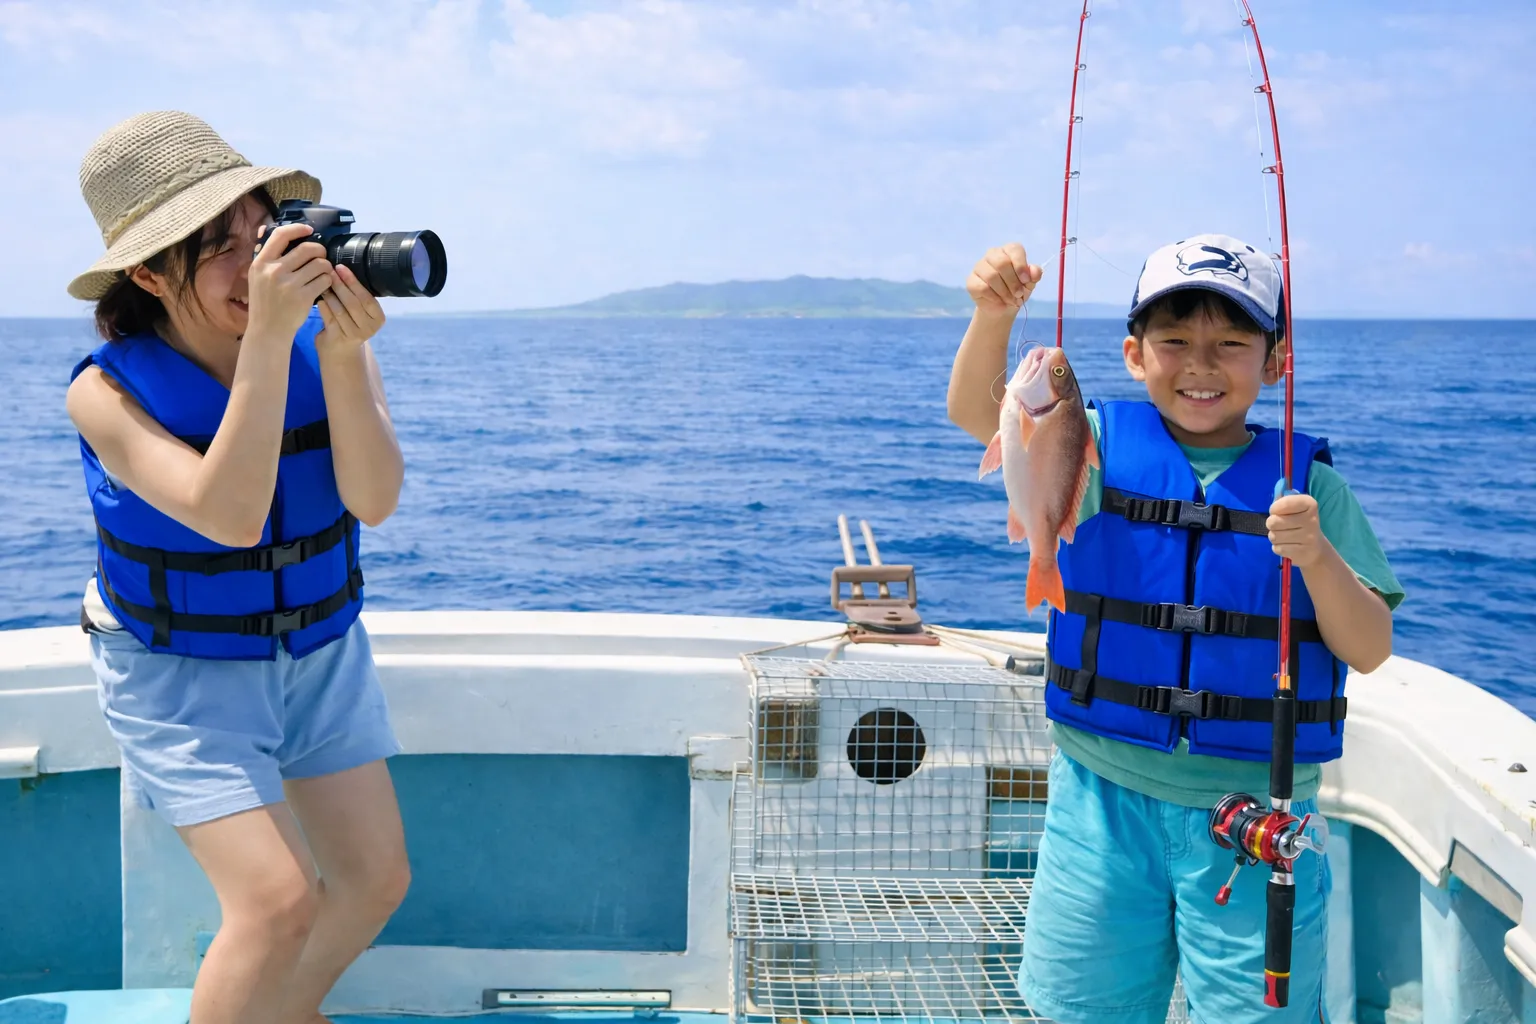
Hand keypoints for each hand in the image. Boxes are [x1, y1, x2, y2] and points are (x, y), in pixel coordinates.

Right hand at [247, 223, 334, 341]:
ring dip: (326, 267)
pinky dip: (328, 281)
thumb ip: (267, 257)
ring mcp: (289, 285)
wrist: (268, 330)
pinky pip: (325, 280)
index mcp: (261, 263)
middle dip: (320, 251)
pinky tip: (323, 285)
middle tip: (321, 257)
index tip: (309, 230)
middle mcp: (274, 271)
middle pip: (307, 249)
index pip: (281, 235)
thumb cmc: (265, 302)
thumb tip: (277, 231)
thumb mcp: (257, 277)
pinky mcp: (303, 297)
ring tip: (322, 273)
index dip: (298, 229)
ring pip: (320, 264)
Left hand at [315, 264, 385, 353]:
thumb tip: (341, 270)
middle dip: (339, 285)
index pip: (366, 297)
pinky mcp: (338, 339)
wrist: (340, 352)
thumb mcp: (359, 312)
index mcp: (378, 318)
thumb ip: (355, 296)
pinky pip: (329, 319)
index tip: (340, 267)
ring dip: (330, 294)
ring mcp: (354, 335)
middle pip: (353, 303)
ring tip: (321, 283)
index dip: (353, 282)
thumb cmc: (349, 325)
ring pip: (340, 310)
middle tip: (328, 271)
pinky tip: (318, 299)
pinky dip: (323, 307)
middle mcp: (369, 328)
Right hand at [967, 243, 1042, 312]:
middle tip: (1019, 295)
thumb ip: (1034, 275)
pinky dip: (994, 297)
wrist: (1002, 307)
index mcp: (1008, 251)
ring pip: (991, 276)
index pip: (1014, 249)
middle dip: (1013, 282)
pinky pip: (982, 287)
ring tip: (1011, 300)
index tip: (1026, 281)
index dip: (1021, 265)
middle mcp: (992, 255)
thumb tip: (1034, 271)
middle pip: (1002, 263)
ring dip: (1004, 292)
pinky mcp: (971, 280)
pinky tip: (999, 301)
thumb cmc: (1017, 290)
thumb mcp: (1029, 284)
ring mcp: (979, 266)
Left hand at [1267, 493, 1331, 569]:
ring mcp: (1308, 537)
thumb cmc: (1300, 523)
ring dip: (1274, 536)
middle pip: (1273, 521)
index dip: (1274, 508)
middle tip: (1280, 526)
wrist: (1316, 549)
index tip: (1277, 511)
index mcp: (1310, 504)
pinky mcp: (1302, 552)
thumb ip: (1284, 500)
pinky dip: (1278, 548)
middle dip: (1272, 524)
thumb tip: (1277, 492)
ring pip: (1273, 536)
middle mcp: (1312, 519)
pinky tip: (1288, 546)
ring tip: (1285, 536)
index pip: (1283, 503)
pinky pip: (1277, 548)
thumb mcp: (1295, 508)